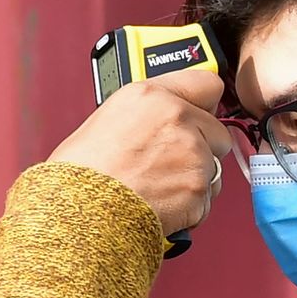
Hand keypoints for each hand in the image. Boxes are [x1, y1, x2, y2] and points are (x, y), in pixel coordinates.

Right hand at [48, 69, 230, 235]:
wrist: (80, 213)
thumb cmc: (79, 176)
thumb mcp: (105, 122)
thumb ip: (144, 117)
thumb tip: (157, 126)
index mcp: (150, 96)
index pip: (207, 85)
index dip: (204, 105)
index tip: (201, 115)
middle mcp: (176, 118)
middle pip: (217, 131)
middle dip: (202, 149)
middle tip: (171, 165)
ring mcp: (193, 153)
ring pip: (214, 168)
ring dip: (194, 181)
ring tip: (157, 190)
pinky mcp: (198, 187)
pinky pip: (205, 201)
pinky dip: (189, 209)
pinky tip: (160, 207)